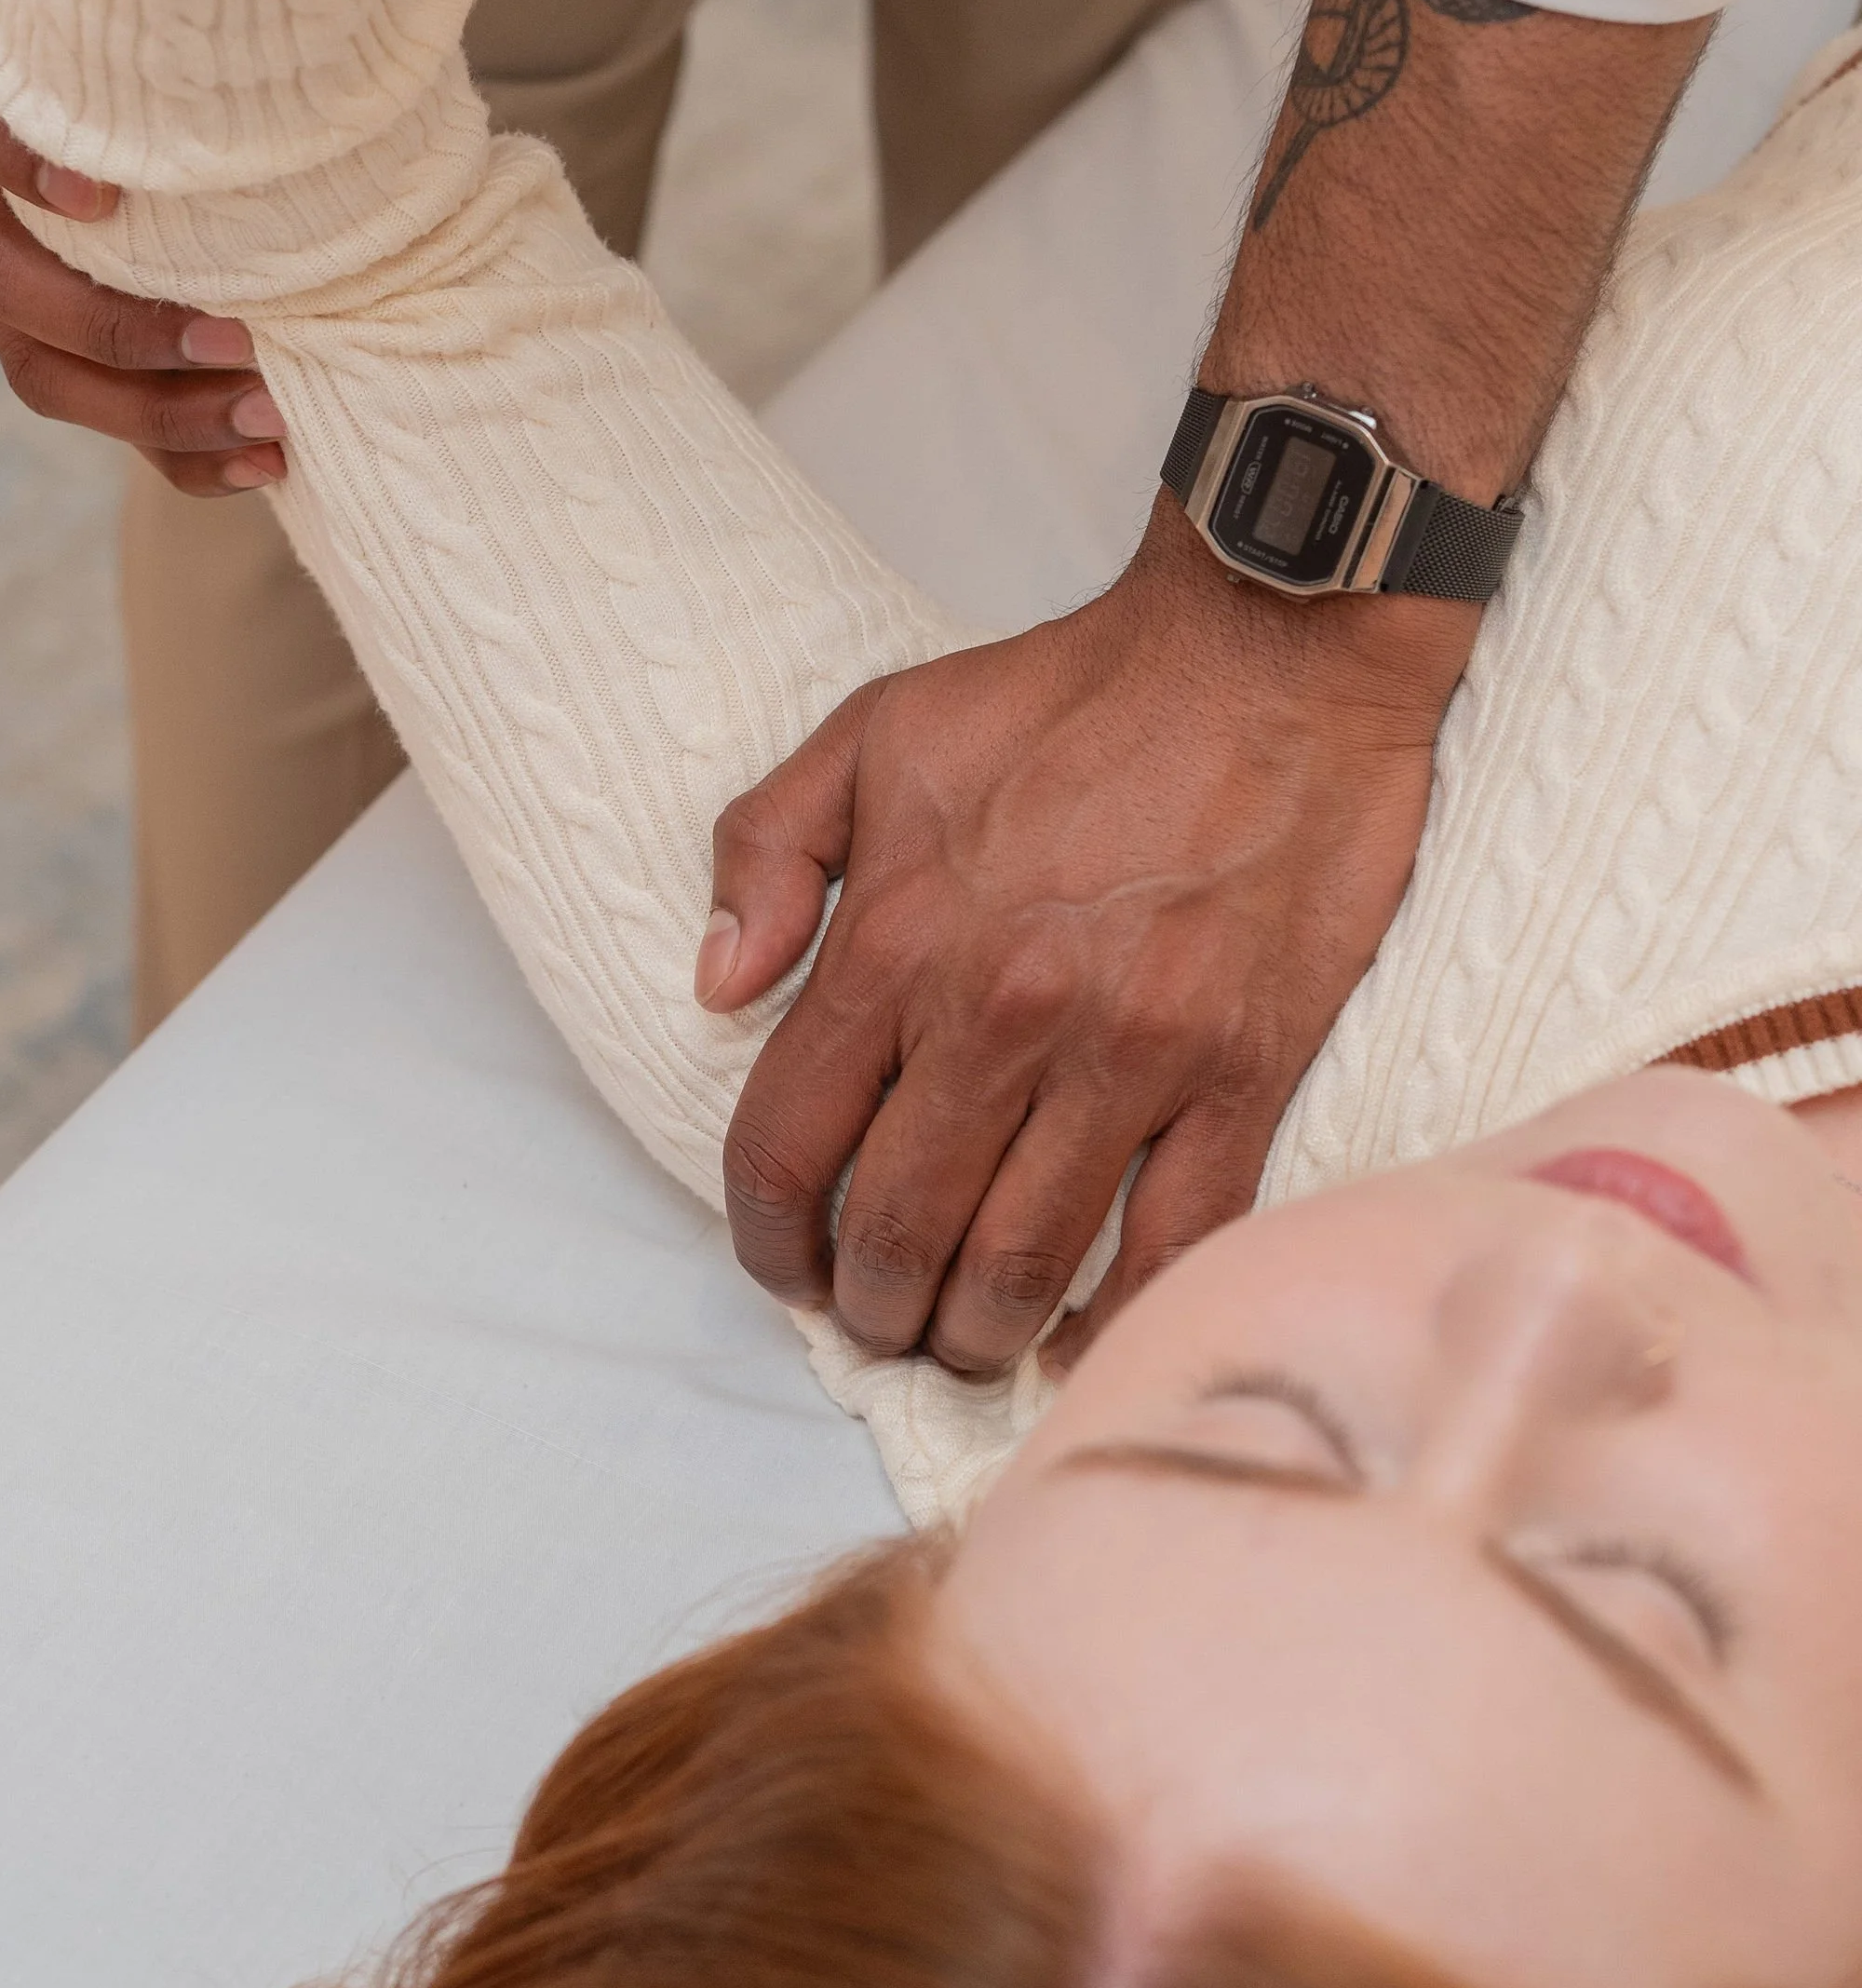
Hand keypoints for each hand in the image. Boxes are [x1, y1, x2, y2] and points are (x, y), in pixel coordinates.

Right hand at [0, 0, 285, 493]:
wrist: (87, 12)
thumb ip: (154, 3)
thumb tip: (301, 14)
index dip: (16, 163)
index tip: (104, 199)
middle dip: (114, 327)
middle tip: (238, 338)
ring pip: (37, 368)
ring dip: (156, 410)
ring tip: (268, 416)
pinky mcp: (42, 324)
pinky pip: (97, 407)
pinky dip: (180, 450)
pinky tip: (263, 459)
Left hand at [702, 497, 1474, 1373]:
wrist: (1269, 649)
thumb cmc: (1072, 691)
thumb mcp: (876, 727)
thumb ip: (768, 848)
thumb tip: (717, 986)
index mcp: (896, 940)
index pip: (786, 1141)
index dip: (767, 1235)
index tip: (784, 1267)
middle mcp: (999, 1013)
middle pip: (899, 1226)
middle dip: (872, 1304)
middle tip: (881, 1319)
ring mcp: (1128, 1052)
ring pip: (1022, 1259)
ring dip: (977, 1329)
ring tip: (969, 1338)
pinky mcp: (1241, 1069)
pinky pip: (1172, 1239)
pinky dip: (1118, 1314)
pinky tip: (1085, 1335)